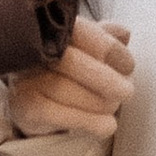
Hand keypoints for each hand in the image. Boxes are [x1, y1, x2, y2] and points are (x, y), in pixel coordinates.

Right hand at [3, 18, 135, 138]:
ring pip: (68, 91)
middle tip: (127, 92)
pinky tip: (107, 125)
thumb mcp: (86, 48)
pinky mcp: (26, 107)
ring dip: (101, 104)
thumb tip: (124, 33)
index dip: (111, 50)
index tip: (128, 66)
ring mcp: (27, 79)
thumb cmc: (66, 70)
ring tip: (112, 108)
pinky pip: (63, 116)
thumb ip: (105, 36)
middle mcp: (35, 51)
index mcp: (52, 29)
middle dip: (107, 80)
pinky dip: (91, 122)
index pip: (83, 33)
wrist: (34, 101)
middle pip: (73, 62)